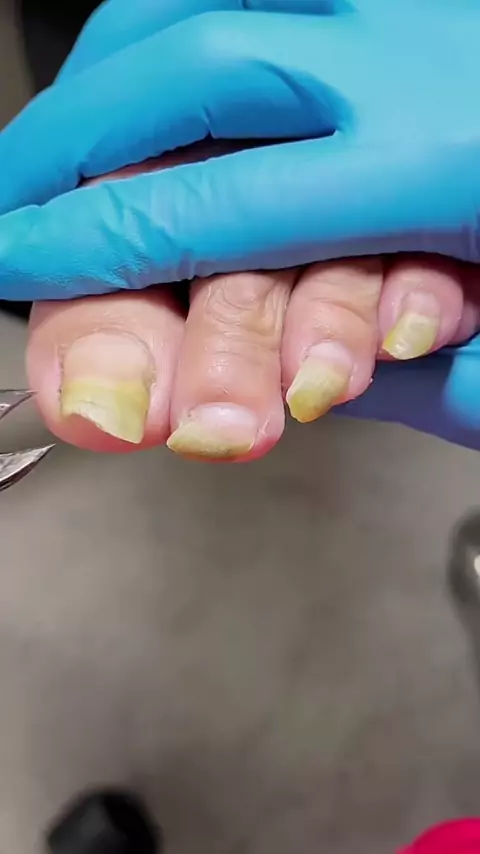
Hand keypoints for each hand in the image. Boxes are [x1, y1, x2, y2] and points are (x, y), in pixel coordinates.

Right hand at [5, 0, 479, 435]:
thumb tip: (299, 381)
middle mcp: (417, 52)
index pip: (212, 209)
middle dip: (66, 143)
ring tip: (54, 145)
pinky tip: (144, 80)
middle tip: (7, 201)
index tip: (12, 261)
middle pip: (184, 72)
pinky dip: (178, 35)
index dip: (90, 243)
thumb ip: (407, 372)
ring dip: (108, 79)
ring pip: (207, 7)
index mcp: (443, 161)